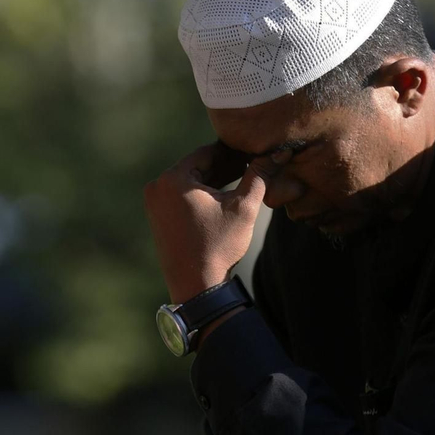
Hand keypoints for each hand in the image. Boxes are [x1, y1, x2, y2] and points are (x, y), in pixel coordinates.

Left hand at [143, 144, 300, 302]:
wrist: (196, 284)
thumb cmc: (219, 246)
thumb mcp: (244, 207)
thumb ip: (259, 175)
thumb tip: (280, 152)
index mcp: (174, 179)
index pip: (208, 153)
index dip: (233, 151)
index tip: (253, 150)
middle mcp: (158, 186)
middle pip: (197, 167)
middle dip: (225, 166)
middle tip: (251, 163)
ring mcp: (154, 202)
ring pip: (190, 182)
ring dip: (215, 180)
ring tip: (242, 177)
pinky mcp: (157, 216)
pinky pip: (182, 196)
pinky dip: (202, 194)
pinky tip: (223, 195)